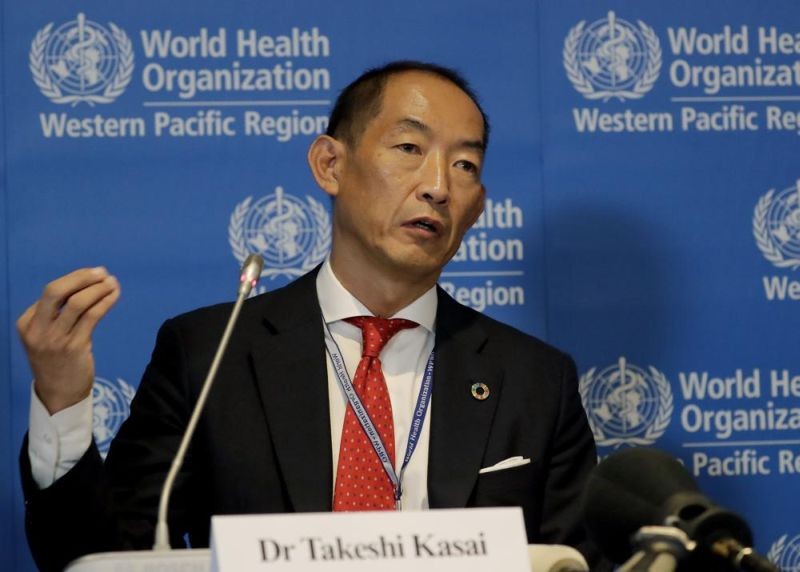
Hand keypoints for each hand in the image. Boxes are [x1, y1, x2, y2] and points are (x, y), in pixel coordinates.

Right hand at [17, 267, 120, 414]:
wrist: (58, 394)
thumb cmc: (56, 361)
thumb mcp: (46, 336)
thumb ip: (56, 315)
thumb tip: (85, 285)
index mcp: (27, 322)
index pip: (52, 291)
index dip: (76, 278)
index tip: (94, 274)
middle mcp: (37, 329)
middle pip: (56, 291)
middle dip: (82, 277)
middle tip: (102, 272)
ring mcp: (55, 339)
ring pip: (77, 302)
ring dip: (99, 289)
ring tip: (113, 283)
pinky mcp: (74, 347)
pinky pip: (92, 316)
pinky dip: (105, 302)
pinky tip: (114, 296)